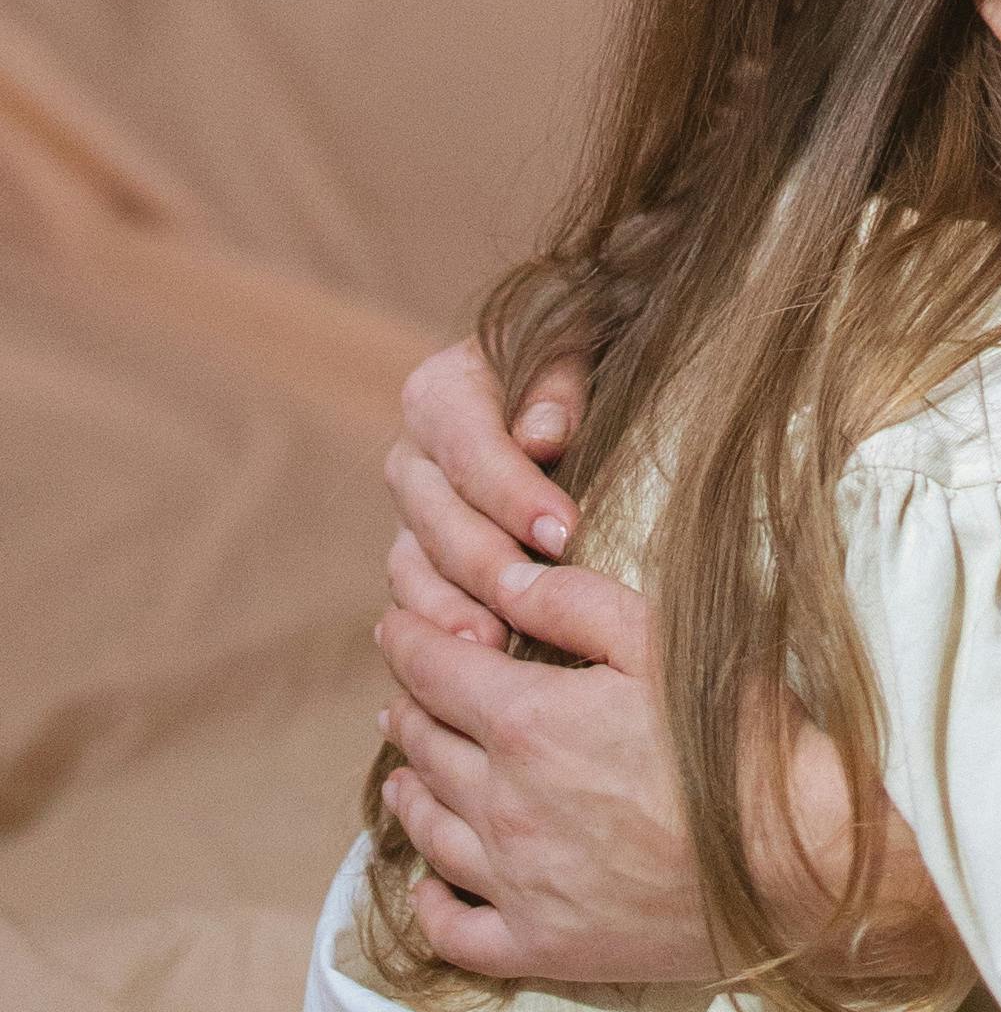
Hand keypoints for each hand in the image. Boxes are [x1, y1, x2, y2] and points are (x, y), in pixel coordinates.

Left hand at [377, 329, 945, 986]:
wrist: (803, 862)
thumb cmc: (745, 743)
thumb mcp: (666, 642)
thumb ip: (572, 604)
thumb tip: (499, 579)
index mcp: (528, 720)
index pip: (431, 669)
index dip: (407, 641)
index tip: (395, 626)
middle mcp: (503, 803)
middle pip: (423, 746)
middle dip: (408, 708)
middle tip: (408, 692)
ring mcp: (516, 882)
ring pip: (428, 831)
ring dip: (409, 791)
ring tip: (406, 773)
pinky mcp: (541, 946)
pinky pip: (453, 930)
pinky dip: (429, 904)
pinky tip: (430, 885)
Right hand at [384, 329, 587, 637]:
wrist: (564, 393)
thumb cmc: (581, 363)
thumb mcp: (578, 347)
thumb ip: (560, 383)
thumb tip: (542, 436)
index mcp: (442, 393)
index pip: (470, 450)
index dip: (515, 494)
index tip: (565, 533)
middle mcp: (413, 456)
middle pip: (438, 519)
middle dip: (487, 566)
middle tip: (533, 604)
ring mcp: (410, 516)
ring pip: (413, 570)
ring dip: (451, 613)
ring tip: (495, 648)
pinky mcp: (419, 564)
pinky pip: (415, 604)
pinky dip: (441, 633)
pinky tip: (475, 664)